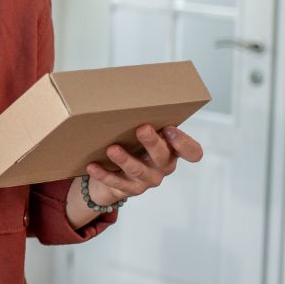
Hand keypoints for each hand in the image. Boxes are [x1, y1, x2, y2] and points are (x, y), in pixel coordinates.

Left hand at [81, 124, 203, 208]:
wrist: (117, 175)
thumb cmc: (134, 145)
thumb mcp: (143, 133)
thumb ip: (145, 119)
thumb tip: (126, 94)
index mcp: (172, 150)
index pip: (192, 152)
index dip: (184, 143)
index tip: (170, 128)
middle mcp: (163, 166)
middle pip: (163, 157)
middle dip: (152, 143)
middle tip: (142, 128)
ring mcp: (148, 180)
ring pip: (138, 170)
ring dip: (125, 159)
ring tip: (112, 149)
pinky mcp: (130, 189)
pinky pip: (116, 182)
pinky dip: (104, 174)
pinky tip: (92, 166)